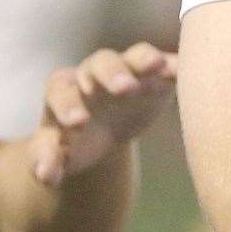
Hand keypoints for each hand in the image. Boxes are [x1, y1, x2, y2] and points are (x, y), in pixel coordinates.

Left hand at [27, 43, 177, 186]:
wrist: (103, 130)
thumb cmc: (76, 140)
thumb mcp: (59, 153)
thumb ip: (47, 161)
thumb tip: (46, 175)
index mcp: (65, 90)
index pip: (61, 90)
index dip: (69, 104)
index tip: (79, 123)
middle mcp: (94, 73)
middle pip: (100, 63)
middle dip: (111, 74)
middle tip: (124, 89)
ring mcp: (127, 70)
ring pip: (134, 56)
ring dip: (144, 59)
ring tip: (157, 66)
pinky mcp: (155, 76)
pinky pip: (166, 63)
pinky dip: (174, 65)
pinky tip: (184, 72)